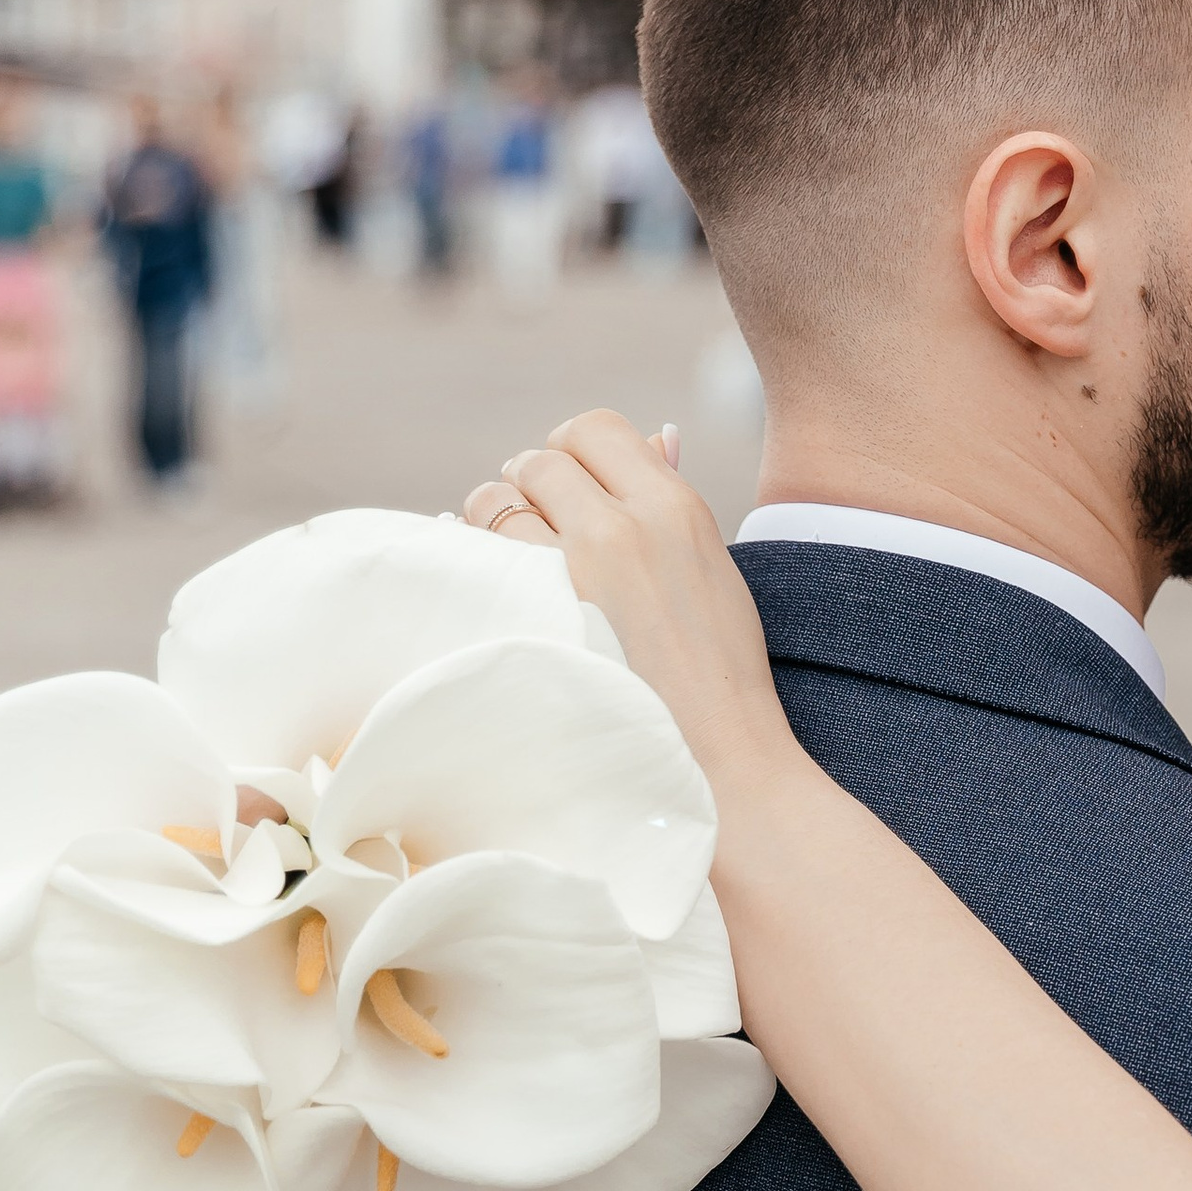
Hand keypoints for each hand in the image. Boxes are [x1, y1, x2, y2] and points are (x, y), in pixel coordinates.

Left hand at [464, 409, 795, 803]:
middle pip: (537, 462)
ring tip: (514, 568)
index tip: (571, 491)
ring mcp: (570, 573)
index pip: (594, 428)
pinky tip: (489, 592)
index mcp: (674, 507)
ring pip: (491, 501)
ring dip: (491, 525)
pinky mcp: (530, 620)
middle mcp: (620, 526)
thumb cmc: (719, 671)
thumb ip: (672, 499)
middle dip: (529, 488)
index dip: (573, 454)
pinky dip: (472, 567)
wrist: (716, 761)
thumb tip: (660, 432)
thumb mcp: (713, 569)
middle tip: (537, 532)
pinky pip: (472, 558)